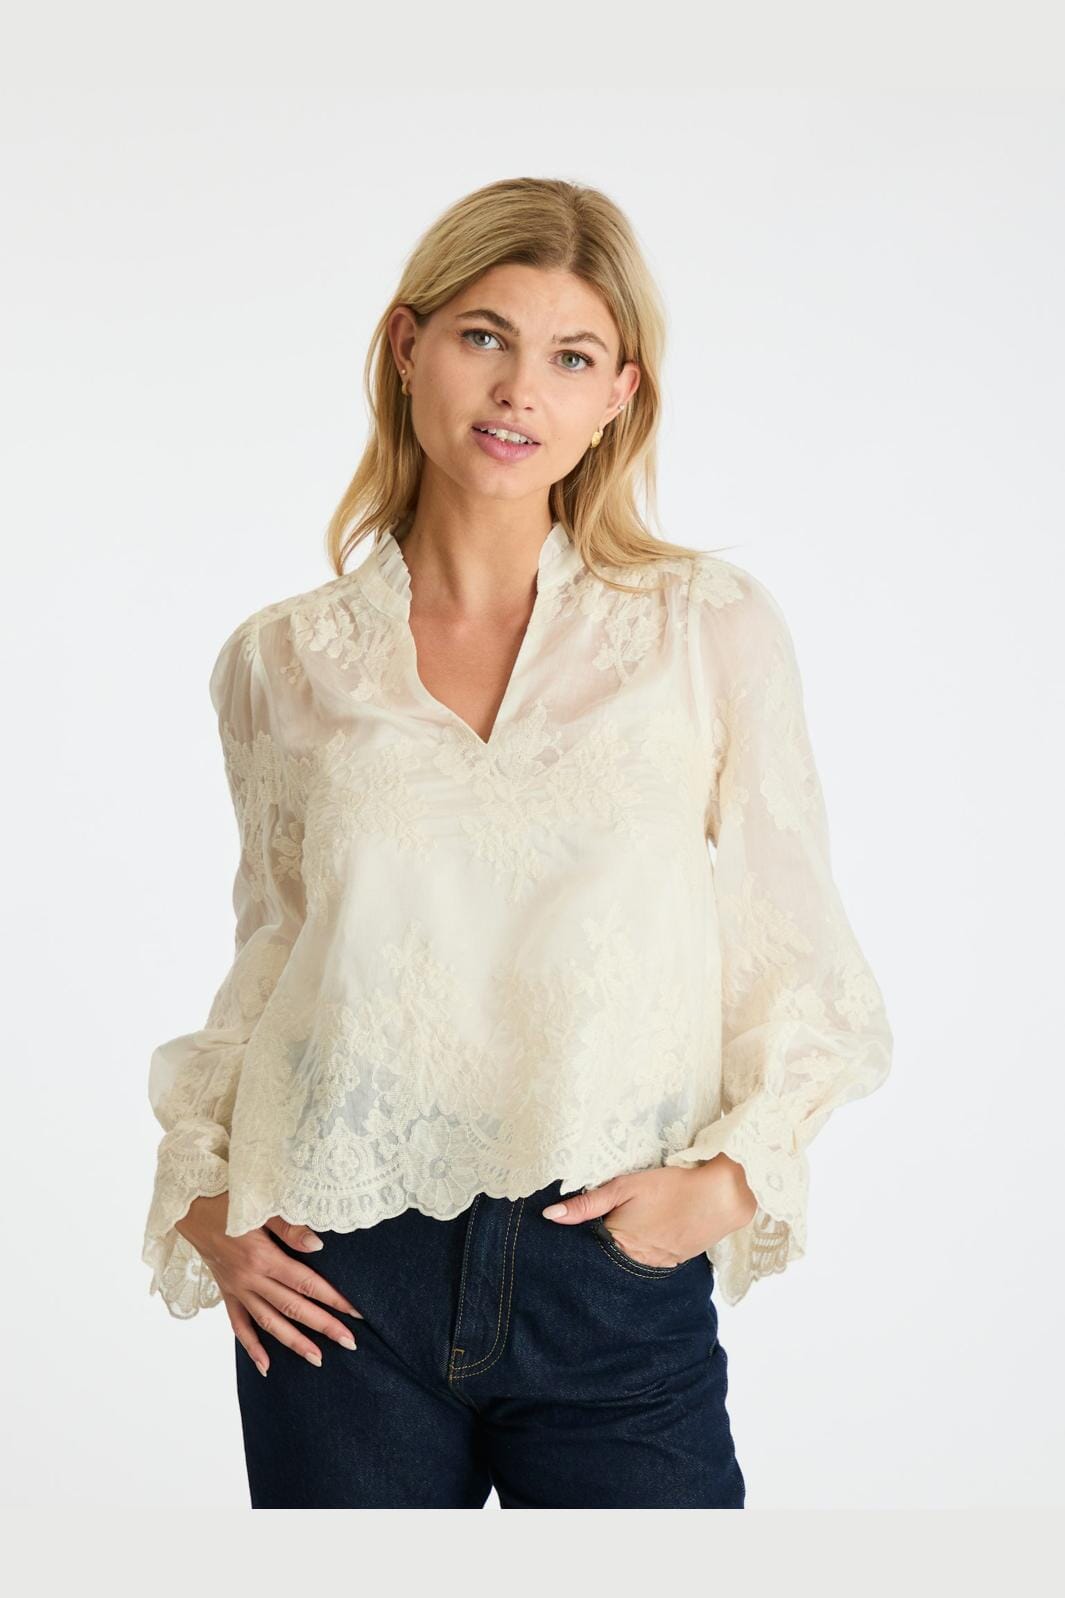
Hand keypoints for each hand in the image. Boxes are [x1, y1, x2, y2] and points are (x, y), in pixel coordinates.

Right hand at [175, 1192, 364, 1376]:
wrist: (188, 1206)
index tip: (355, 1313)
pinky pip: (238, 1325)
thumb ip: (290, 1228)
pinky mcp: (226, 1292)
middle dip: (323, 1326)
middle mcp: (250, 1279)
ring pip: (268, 1322)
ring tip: (317, 1359)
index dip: (332, 1299)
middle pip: (292, 1307)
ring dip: (293, 1342)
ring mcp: (236, 1289)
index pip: (306, 1283)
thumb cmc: (228, 1200)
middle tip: (350, 1343)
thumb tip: (318, 1246)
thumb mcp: (260, 1206)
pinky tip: (266, 1365)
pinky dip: (252, 1347)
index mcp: (262, 1257)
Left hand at [541, 1157, 758, 1267]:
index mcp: (620, 1243)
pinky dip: (645, 1249)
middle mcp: (637, 1261)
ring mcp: (658, 1265)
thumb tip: (549, 1216)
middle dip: (602, 1245)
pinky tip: (648, 1230)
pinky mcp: (675, 1261)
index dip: (580, 1239)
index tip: (572, 1232)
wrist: (721, 1196)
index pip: (589, 1250)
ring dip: (625, 1247)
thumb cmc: (671, 1185)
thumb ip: (587, 1203)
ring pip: (630, 1260)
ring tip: (629, 1225)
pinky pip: (651, 1260)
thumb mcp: (625, 1186)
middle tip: (603, 1223)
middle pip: (609, 1258)